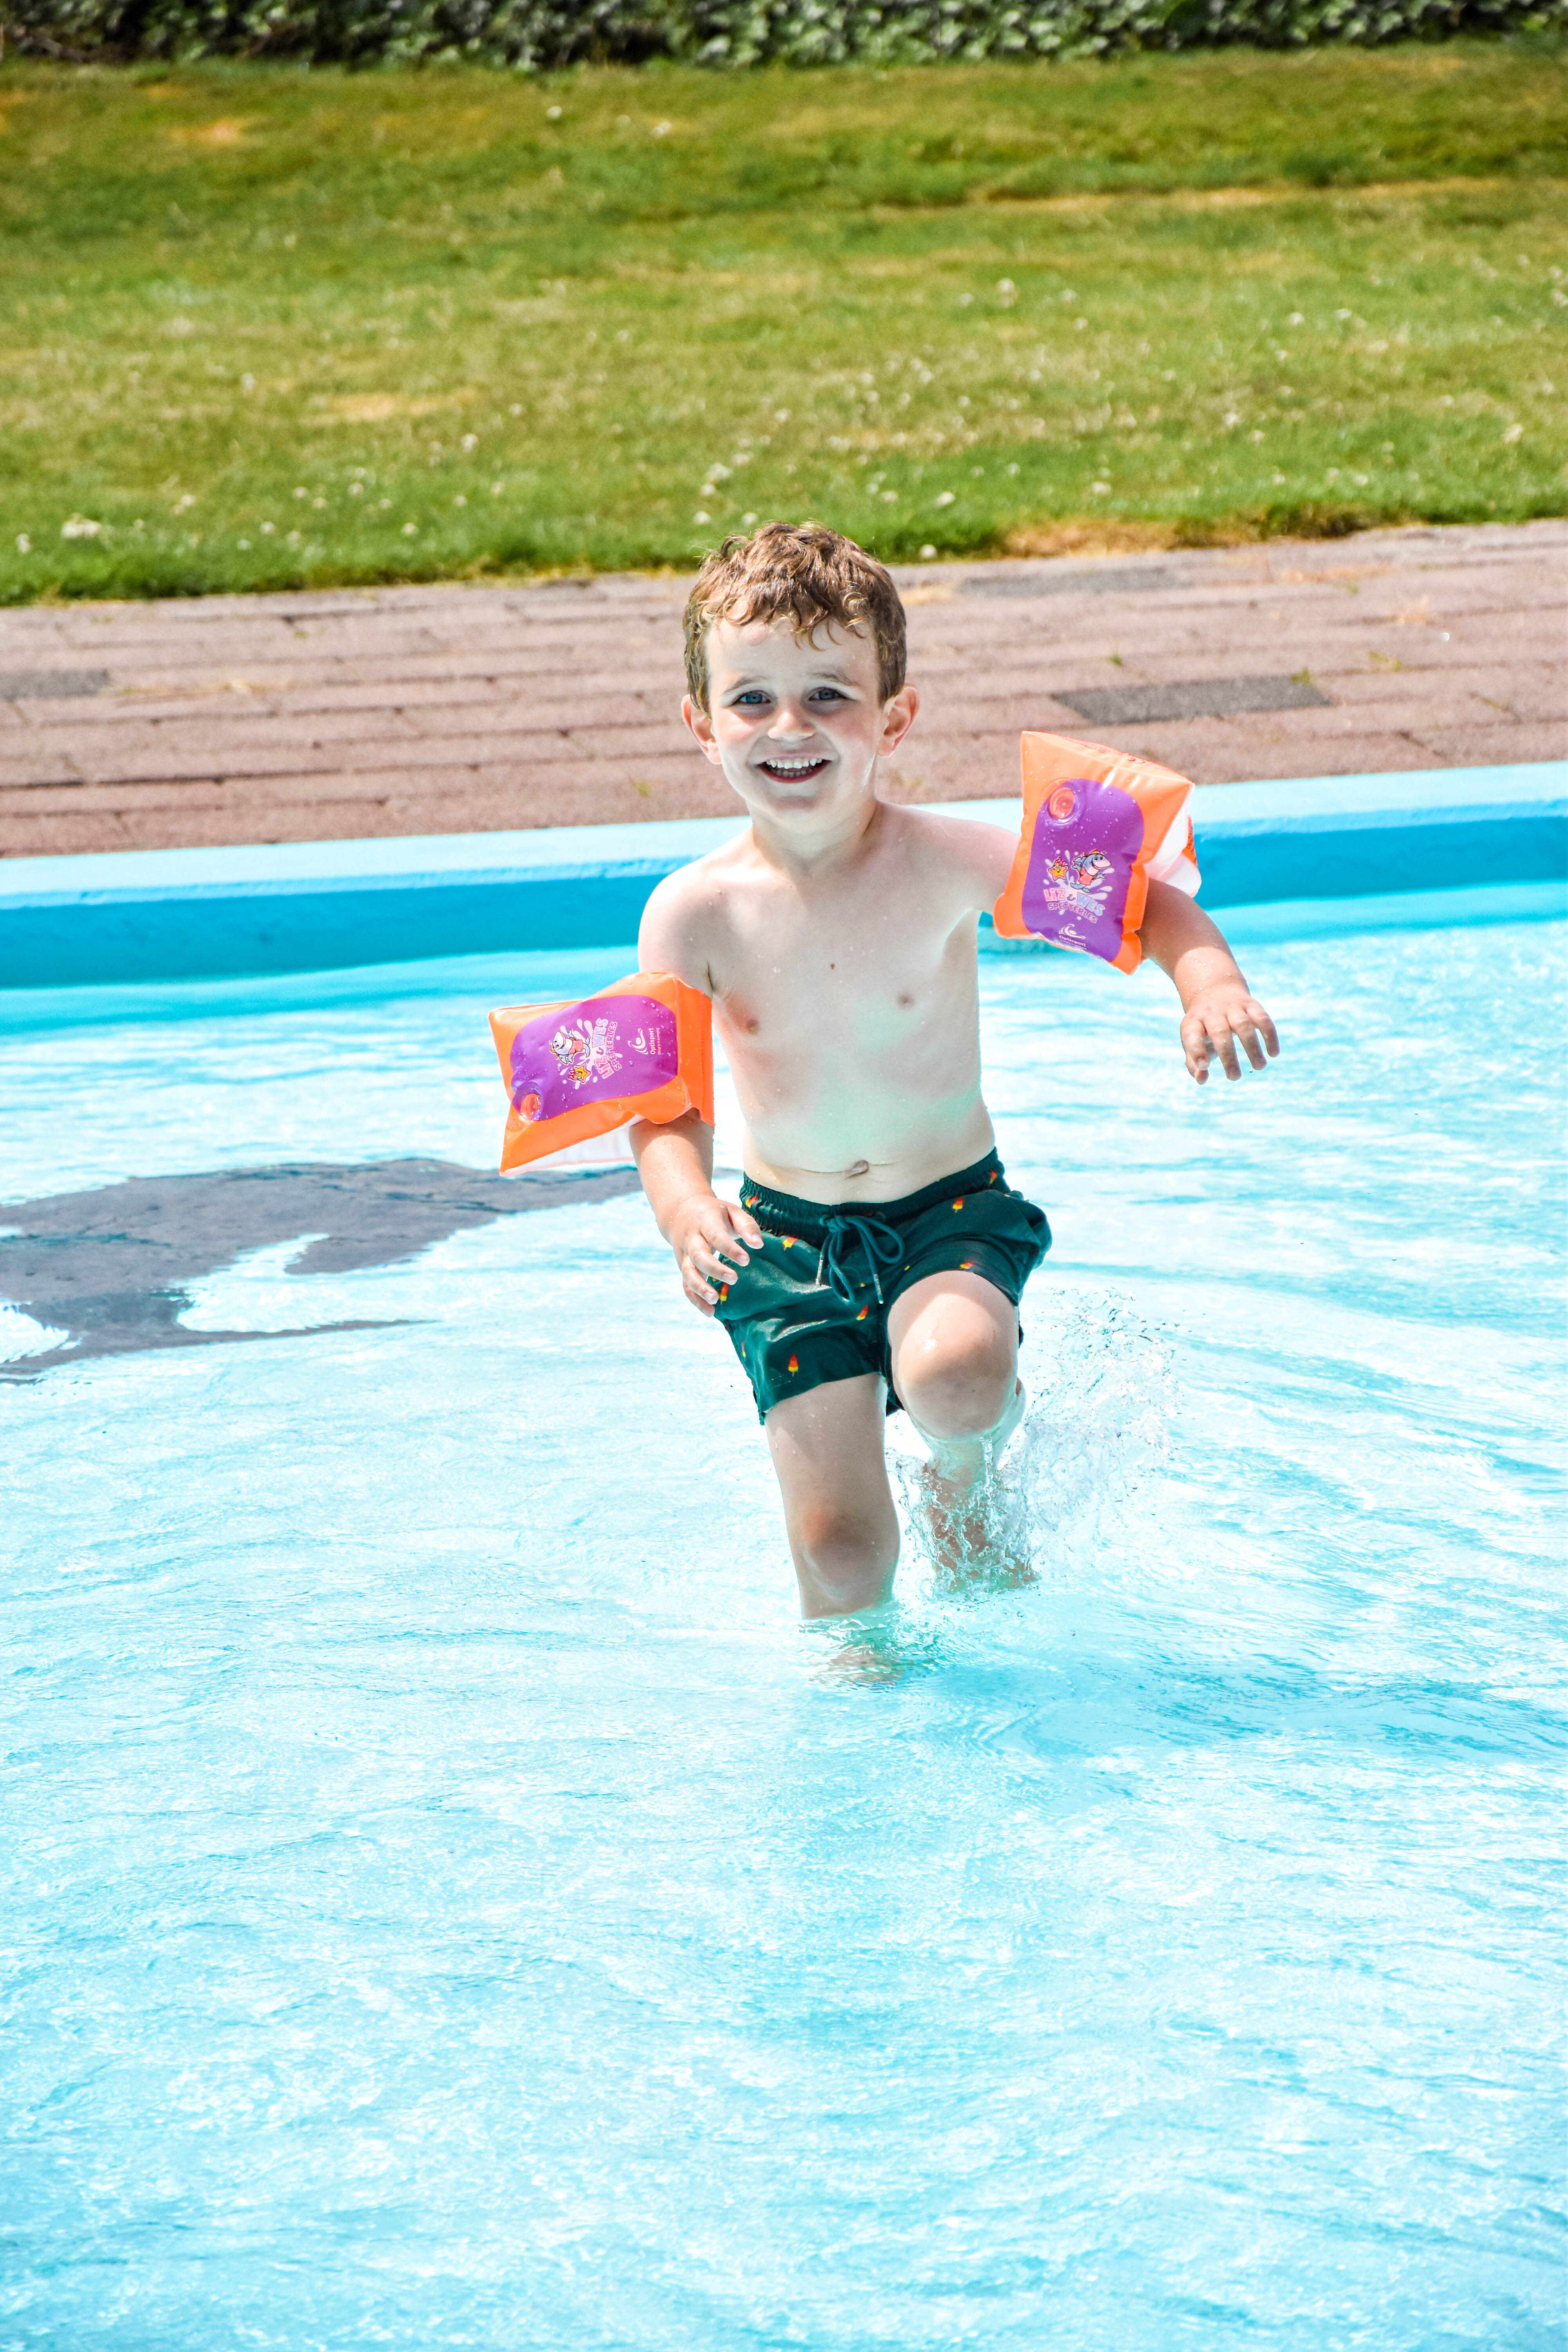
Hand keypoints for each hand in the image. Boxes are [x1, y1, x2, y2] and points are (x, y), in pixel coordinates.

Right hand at [669, 1191, 764, 1314]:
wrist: (680, 1211)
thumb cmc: (714, 1213)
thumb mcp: (732, 1211)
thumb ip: (747, 1226)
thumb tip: (759, 1245)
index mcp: (705, 1221)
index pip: (716, 1236)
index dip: (729, 1249)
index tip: (746, 1260)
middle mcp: (692, 1238)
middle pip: (699, 1256)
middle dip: (715, 1269)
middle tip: (734, 1278)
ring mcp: (684, 1254)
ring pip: (688, 1273)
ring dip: (700, 1288)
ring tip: (716, 1300)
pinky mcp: (683, 1266)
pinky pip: (685, 1284)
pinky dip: (695, 1299)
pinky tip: (710, 1311)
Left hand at [1180, 981, 1279, 1084]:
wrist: (1214, 990)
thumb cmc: (1203, 1027)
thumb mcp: (1192, 1041)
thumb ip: (1193, 1062)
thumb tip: (1202, 1079)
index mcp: (1194, 1022)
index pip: (1193, 1035)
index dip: (1197, 1050)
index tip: (1204, 1066)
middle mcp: (1212, 1013)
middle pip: (1220, 1032)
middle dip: (1228, 1056)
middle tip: (1235, 1077)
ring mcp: (1232, 1007)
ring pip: (1243, 1025)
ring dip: (1252, 1047)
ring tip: (1260, 1066)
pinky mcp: (1250, 1005)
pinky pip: (1262, 1018)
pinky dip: (1269, 1035)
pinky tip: (1273, 1053)